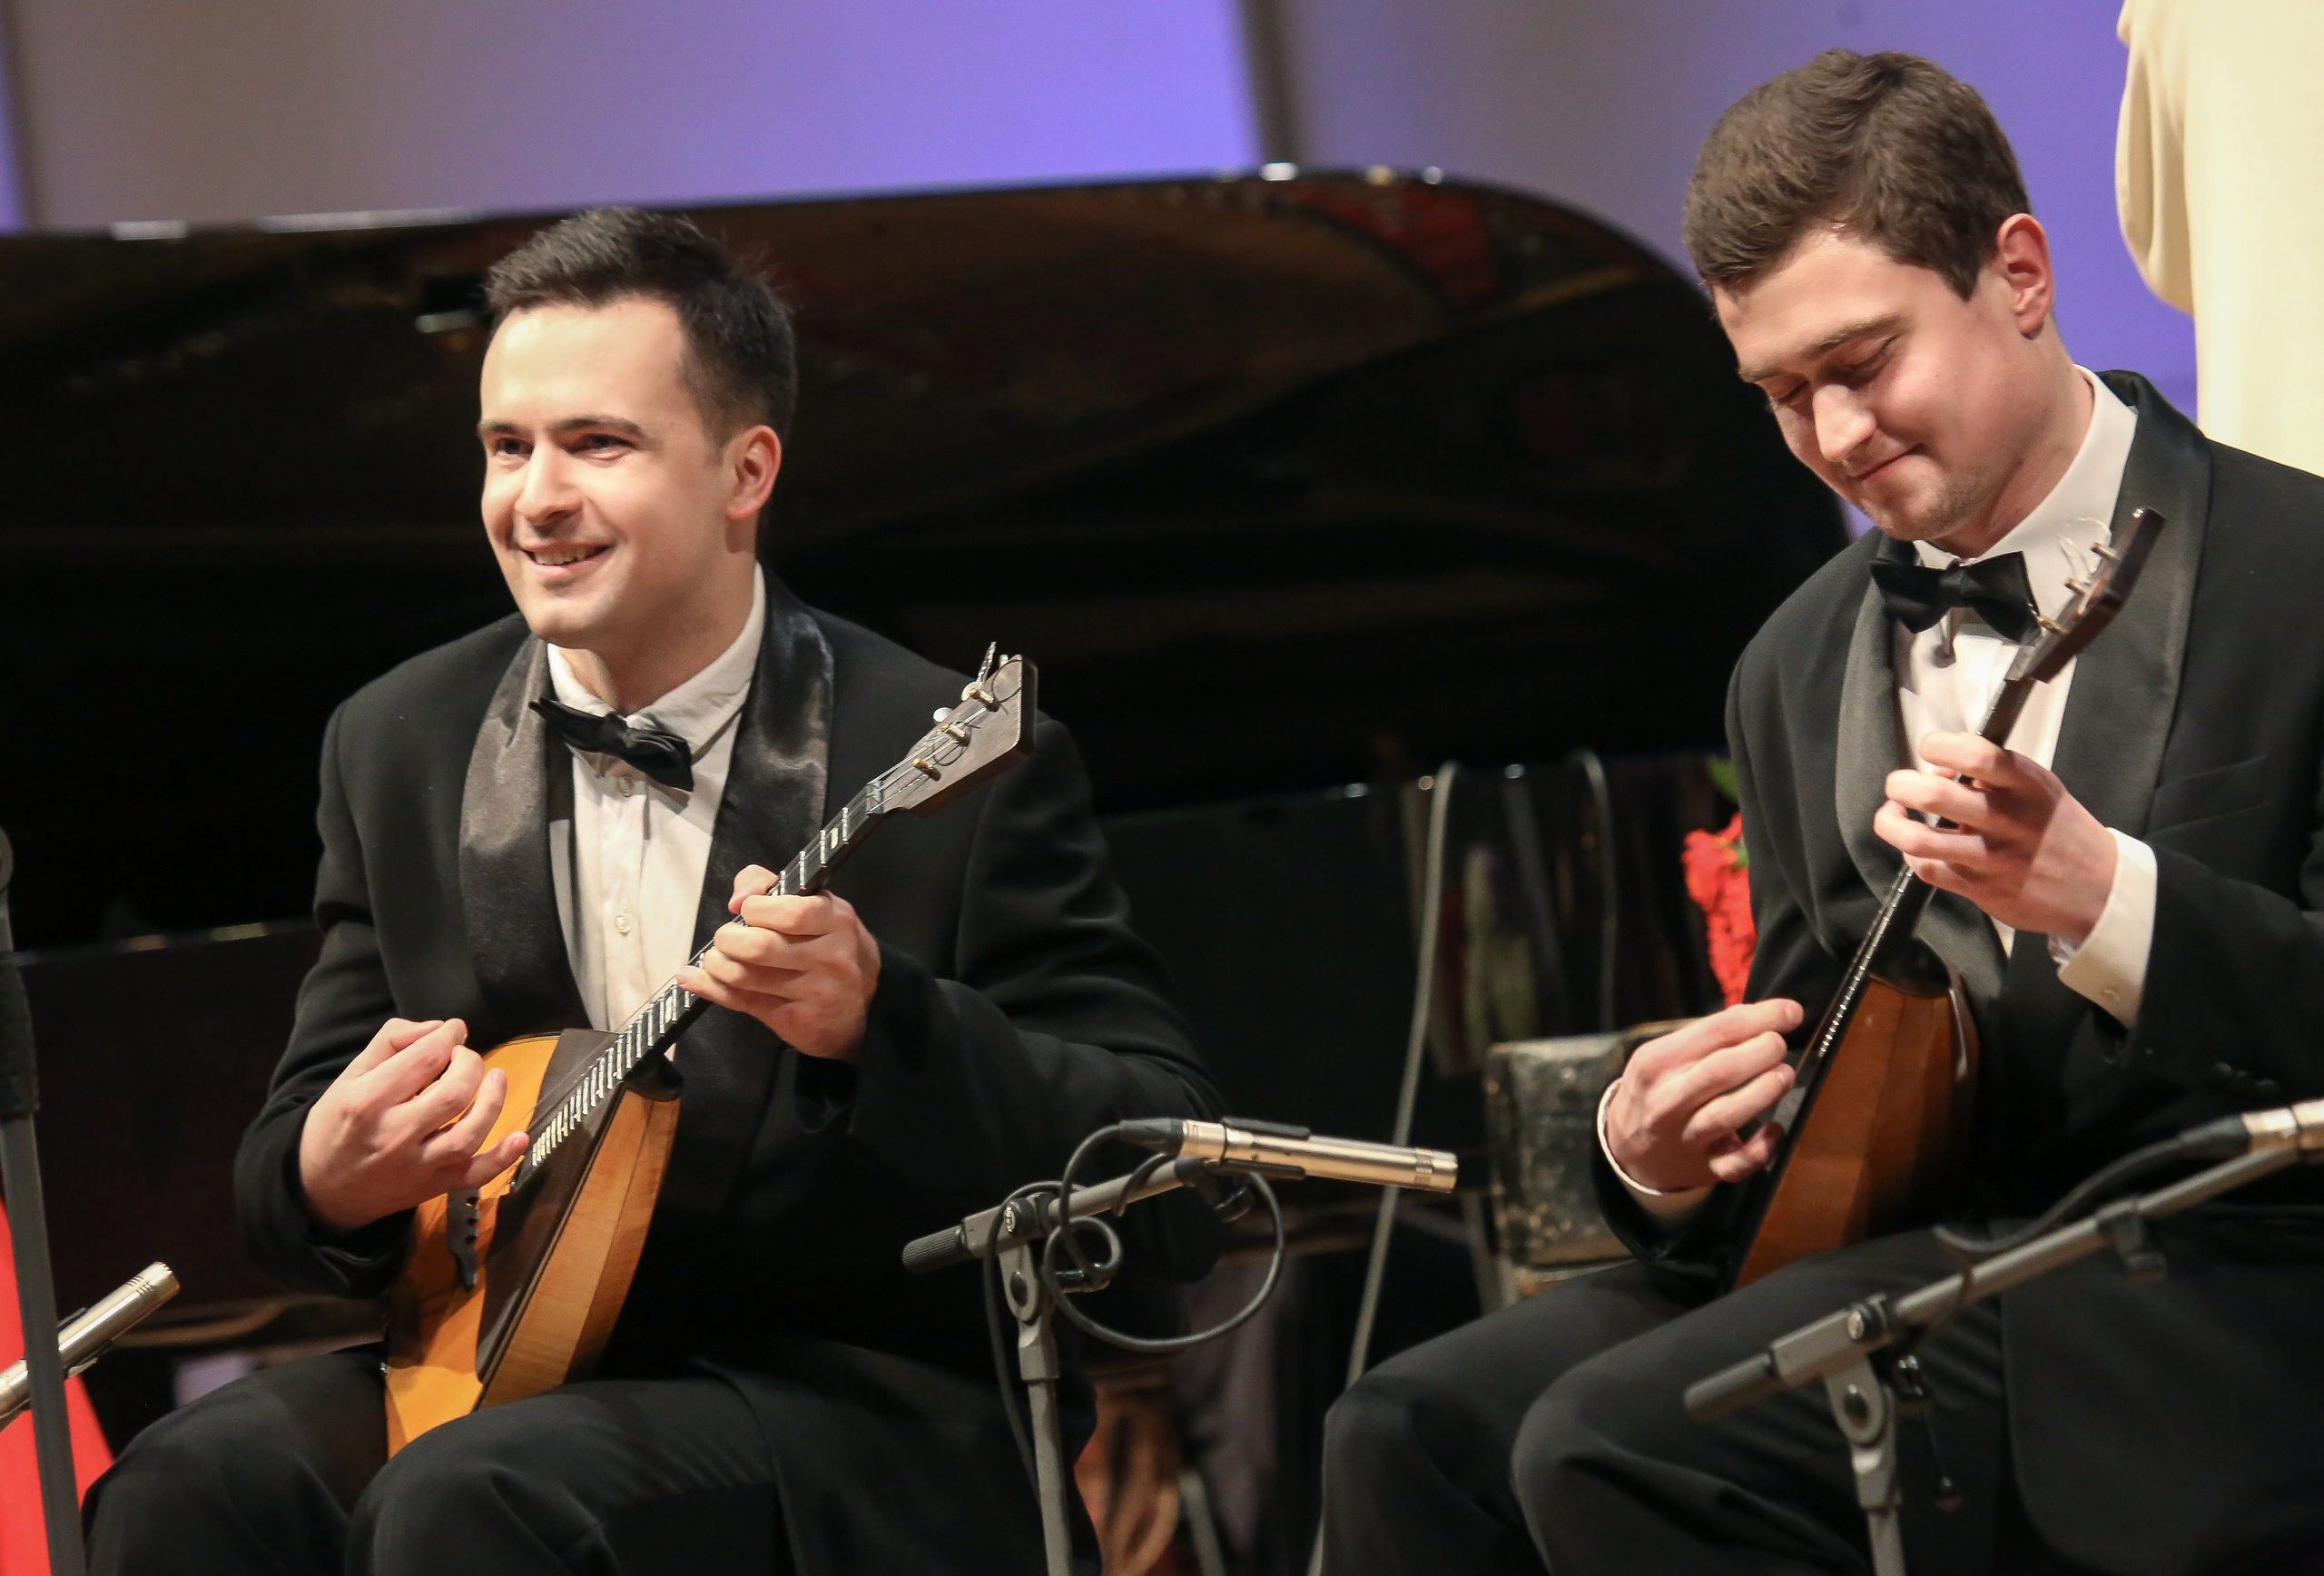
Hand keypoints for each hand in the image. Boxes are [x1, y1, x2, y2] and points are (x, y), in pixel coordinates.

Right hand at [297, 1017, 526, 1233]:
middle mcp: (393, 1136)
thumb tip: (438, 1029)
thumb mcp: (350, 1077)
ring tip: (496, 1077)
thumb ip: (392, 1043)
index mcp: (366, 1102)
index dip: (447, 1037)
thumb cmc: (337, 1124)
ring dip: (492, 1101)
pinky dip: (501, 1159)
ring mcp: (415, 1166)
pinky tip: (520, 1137)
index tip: (454, 1030)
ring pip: (468, 1133)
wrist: (319, 1188)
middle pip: (452, 1094)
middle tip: (464, 1056)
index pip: (423, 1060)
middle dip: (469, 1065)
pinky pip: (473, 1176)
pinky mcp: (431, 1188)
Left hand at [678, 866, 881, 1059]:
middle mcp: (829, 957)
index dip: (755, 909)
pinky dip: (707, 987)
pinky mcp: (794, 1020)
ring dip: (715, 964)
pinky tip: (692, 977)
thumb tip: (736, 899)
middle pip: (759, 946)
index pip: (789, 913)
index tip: (747, 910)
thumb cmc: (832, 945)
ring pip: (743, 976)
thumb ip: (773, 887)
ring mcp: (813, 993)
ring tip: (717, 958)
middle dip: (727, 938)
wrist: (861, 1008)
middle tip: (727, 938)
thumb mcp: (819, 907)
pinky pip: (739, 1001)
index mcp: (836, 921)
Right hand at [1604, 999, 1801, 1192]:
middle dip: (1762, 1051)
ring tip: (1785, 1075)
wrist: (1627, 1150)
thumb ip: (1704, 1037)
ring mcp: (1685, 1137)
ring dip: (1765, 1090)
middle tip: (1781, 1044)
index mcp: (1656, 1062)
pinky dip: (1762, 1148)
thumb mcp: (1662, 1057)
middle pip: (1722, 1070)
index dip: (1760, 1018)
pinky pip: (1736, 1164)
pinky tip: (1775, 1130)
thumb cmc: (1656, 1091)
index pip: (1715, 1031)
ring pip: (1728, 1114)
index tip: (1791, 1011)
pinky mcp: (1704, 1168)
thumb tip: (1755, 1015)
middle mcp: (1667, 1100)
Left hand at [1876, 731, 2115, 942]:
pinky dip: (1911, 854)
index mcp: (2026, 785)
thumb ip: (1993, 775)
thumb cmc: (2058, 829)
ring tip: (1892, 814)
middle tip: (1900, 785)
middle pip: (1933, 795)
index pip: (1975, 754)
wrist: (2099, 889)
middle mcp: (2007, 819)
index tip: (1931, 748)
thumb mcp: (2040, 789)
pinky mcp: (1980, 888)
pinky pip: (1926, 869)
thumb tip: (1940, 767)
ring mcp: (1991, 857)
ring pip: (1918, 839)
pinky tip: (1918, 847)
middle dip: (1901, 784)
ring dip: (1890, 823)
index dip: (1939, 745)